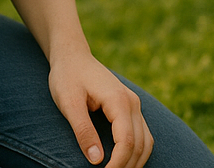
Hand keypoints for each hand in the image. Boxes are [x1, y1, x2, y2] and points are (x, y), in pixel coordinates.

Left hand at [48, 44, 151, 167]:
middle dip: (127, 167)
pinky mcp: (130, 107)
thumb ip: (82, 130)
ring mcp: (133, 104)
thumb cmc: (67, 77)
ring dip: (135, 162)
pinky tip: (124, 162)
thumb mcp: (69, 103)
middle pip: (140, 144)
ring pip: (146, 141)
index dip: (118, 165)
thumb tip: (96, 160)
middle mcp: (132, 102)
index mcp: (118, 100)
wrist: (73, 57)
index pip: (127, 141)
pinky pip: (142, 134)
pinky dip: (137, 152)